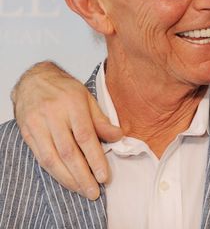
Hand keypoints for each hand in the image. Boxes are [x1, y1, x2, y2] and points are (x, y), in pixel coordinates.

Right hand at [11, 61, 122, 199]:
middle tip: (94, 191)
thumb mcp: (87, 98)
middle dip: (82, 175)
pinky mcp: (27, 134)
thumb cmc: (64, 89)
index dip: (95, 159)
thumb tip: (118, 137)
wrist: (33, 81)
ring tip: (82, 190)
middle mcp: (53, 115)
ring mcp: (37, 125)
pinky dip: (54, 172)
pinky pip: (41, 158)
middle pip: (68, 151)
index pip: (85, 136)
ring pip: (52, 158)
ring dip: (68, 178)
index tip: (105, 176)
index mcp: (72, 104)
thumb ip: (101, 119)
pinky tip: (66, 180)